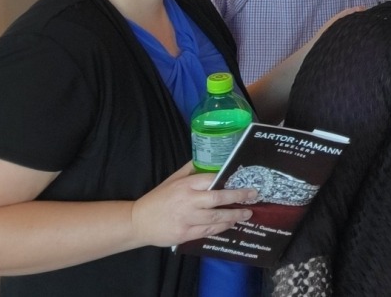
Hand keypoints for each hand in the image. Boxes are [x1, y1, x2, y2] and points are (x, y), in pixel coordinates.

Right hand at [130, 162, 255, 246]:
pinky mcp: (184, 234)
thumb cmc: (158, 199)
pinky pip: (208, 231)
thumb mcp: (172, 180)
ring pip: (216, 218)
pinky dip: (222, 228)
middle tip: (253, 195)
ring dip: (234, 215)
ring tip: (247, 213)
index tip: (244, 181)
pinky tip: (231, 224)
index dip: (229, 181)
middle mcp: (187, 201)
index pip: (211, 180)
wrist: (137, 222)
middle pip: (217, 199)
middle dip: (238, 197)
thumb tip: (209, 157)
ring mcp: (186, 219)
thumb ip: (190, 170)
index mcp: (184, 185)